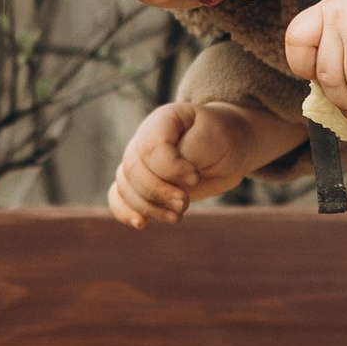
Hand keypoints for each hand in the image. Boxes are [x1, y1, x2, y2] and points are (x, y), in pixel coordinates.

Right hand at [109, 98, 298, 227]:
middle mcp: (143, 140)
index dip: (170, 169)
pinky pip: (118, 197)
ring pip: (124, 186)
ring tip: (177, 216)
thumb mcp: (214, 137)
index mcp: (161, 122)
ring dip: (149, 207)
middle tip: (185, 203)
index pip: (149, 148)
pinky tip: (141, 223)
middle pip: (132, 170)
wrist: (228, 148)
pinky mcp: (141, 184)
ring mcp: (140, 162)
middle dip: (158, 192)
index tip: (195, 177)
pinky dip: (125, 212)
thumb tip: (173, 182)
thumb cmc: (222, 138)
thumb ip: (190, 155)